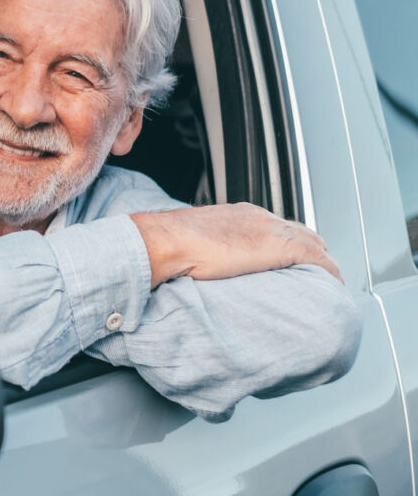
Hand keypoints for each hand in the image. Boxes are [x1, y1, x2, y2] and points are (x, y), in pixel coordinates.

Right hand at [131, 202, 341, 287]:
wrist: (166, 240)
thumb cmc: (171, 244)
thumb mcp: (194, 243)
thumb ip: (208, 249)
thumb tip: (202, 268)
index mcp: (240, 215)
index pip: (277, 226)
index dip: (290, 244)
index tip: (291, 262)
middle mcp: (259, 217)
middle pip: (301, 231)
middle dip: (312, 251)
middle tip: (314, 274)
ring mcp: (270, 229)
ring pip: (313, 242)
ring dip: (321, 261)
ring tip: (324, 281)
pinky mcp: (278, 246)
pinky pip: (317, 258)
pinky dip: (327, 270)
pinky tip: (331, 283)